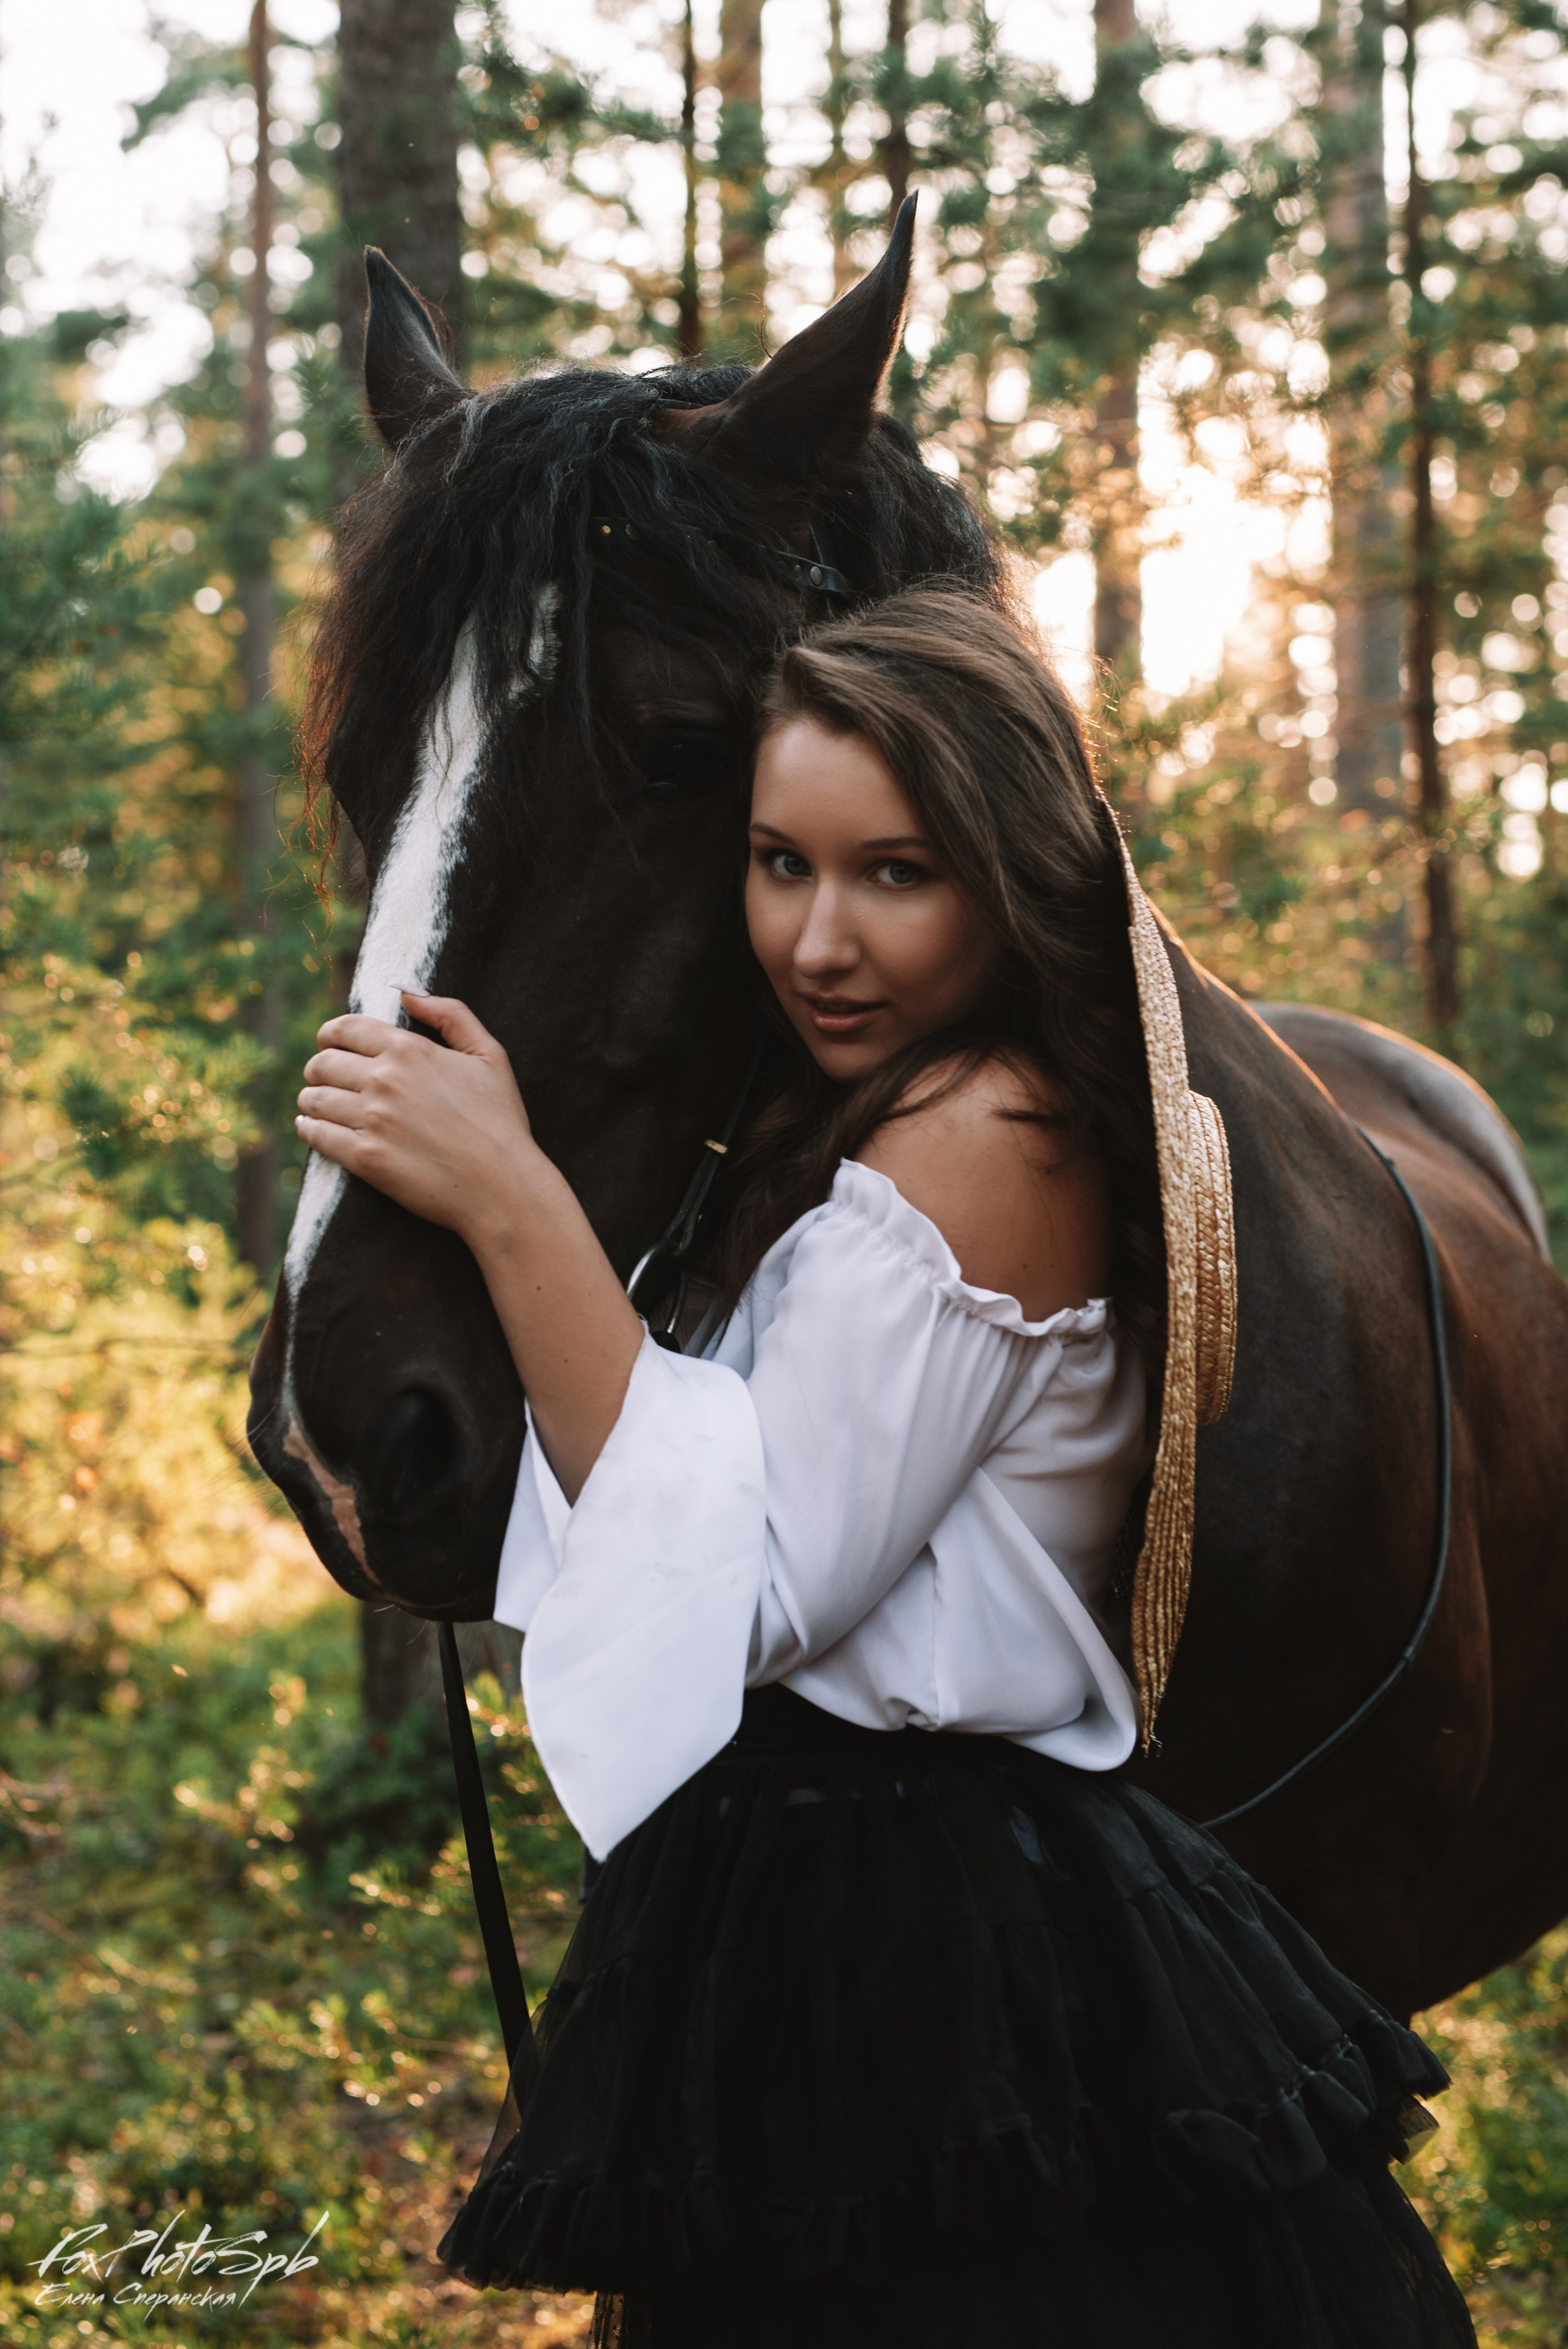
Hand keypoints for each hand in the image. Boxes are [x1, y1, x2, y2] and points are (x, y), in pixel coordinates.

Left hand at [296, 990, 540, 1242]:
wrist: (503, 1186)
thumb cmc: (500, 1121)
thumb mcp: (490, 1054)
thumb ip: (450, 1014)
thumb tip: (407, 994)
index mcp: (409, 1050)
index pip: (345, 1028)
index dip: (329, 1035)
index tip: (328, 1045)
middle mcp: (384, 1080)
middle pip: (322, 1063)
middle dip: (318, 1068)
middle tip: (323, 1079)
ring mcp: (372, 1120)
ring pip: (315, 1099)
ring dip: (312, 1099)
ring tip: (317, 1105)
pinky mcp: (365, 1158)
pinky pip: (317, 1135)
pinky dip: (308, 1128)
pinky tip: (312, 1127)